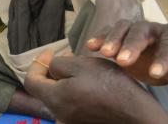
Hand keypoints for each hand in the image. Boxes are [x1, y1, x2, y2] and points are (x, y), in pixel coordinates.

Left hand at [25, 51, 167, 123]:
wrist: (137, 114)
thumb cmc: (109, 85)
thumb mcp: (81, 65)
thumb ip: (58, 64)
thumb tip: (51, 68)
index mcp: (55, 99)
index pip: (30, 81)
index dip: (37, 63)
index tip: (51, 52)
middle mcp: (58, 115)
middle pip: (44, 90)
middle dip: (52, 71)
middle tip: (67, 57)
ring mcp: (71, 121)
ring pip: (58, 96)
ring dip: (63, 80)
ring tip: (79, 68)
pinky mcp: (83, 123)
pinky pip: (70, 104)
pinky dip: (73, 92)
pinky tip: (88, 84)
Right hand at [86, 20, 167, 88]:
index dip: (163, 57)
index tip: (155, 73)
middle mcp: (153, 27)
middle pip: (141, 30)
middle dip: (132, 44)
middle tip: (123, 61)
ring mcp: (134, 28)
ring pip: (123, 27)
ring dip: (113, 38)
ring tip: (105, 53)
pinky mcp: (120, 33)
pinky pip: (108, 30)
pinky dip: (99, 37)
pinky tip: (91, 46)